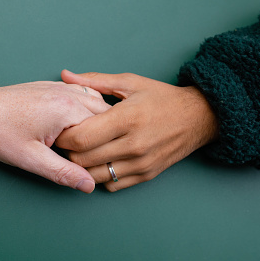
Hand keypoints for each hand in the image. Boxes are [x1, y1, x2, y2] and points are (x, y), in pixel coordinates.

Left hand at [0, 81, 108, 192]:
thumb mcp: (31, 159)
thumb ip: (63, 172)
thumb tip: (89, 184)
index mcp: (66, 109)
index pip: (103, 129)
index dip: (100, 148)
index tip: (88, 162)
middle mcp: (66, 93)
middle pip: (104, 112)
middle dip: (103, 132)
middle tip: (89, 152)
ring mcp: (58, 86)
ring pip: (94, 100)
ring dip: (97, 118)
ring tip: (85, 139)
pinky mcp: (49, 86)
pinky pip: (79, 92)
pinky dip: (86, 106)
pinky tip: (76, 121)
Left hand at [55, 70, 218, 191]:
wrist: (199, 118)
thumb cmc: (161, 98)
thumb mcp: (129, 83)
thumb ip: (94, 81)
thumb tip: (65, 75)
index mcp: (127, 118)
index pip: (81, 137)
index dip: (64, 136)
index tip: (60, 129)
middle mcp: (134, 145)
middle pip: (83, 159)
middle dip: (68, 152)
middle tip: (66, 141)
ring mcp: (141, 163)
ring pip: (94, 176)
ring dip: (82, 166)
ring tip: (82, 151)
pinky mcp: (146, 175)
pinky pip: (112, 184)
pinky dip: (100, 175)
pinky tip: (101, 160)